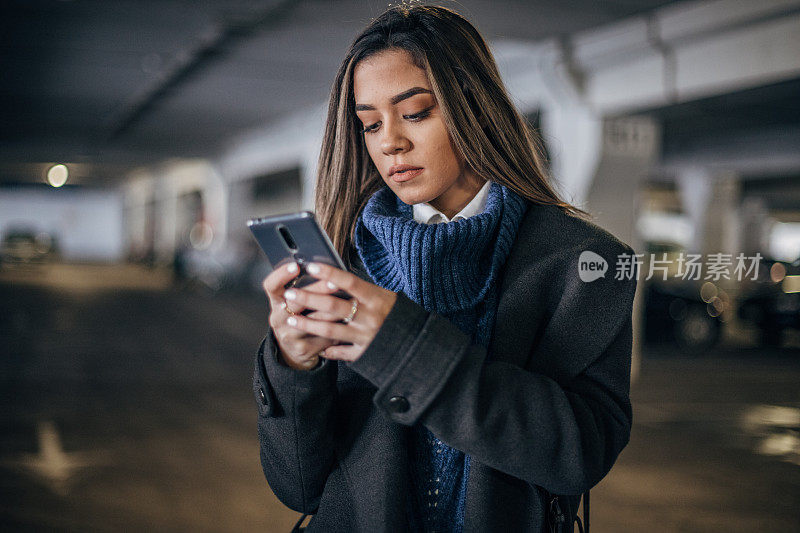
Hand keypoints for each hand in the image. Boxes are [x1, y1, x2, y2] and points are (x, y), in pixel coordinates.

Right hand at [262, 261, 341, 370]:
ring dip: (334, 311)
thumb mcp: (295, 302)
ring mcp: (288, 335)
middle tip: (335, 283)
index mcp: (276, 302)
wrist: (293, 350)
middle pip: (296, 301)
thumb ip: (303, 287)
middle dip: (318, 290)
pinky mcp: (302, 349)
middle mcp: (278, 318)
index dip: (281, 275)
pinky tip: (347, 323)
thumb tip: (323, 269)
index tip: (296, 266)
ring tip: (349, 302)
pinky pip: (324, 336)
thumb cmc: (300, 316)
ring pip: (314, 321)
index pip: (271, 285)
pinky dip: (337, 329)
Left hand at [282, 262, 396, 362]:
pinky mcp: (365, 354)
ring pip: (330, 331)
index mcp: (376, 299)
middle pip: (333, 306)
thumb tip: (332, 278)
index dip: (330, 273)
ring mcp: (366, 337)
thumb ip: (361, 290)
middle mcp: (370, 317)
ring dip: (308, 325)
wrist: (415, 339)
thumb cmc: (394, 312)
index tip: (310, 266)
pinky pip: (341, 353)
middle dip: (308, 299)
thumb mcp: (384, 295)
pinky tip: (316, 347)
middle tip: (290, 294)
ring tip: (291, 319)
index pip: (350, 282)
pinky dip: (328, 350)